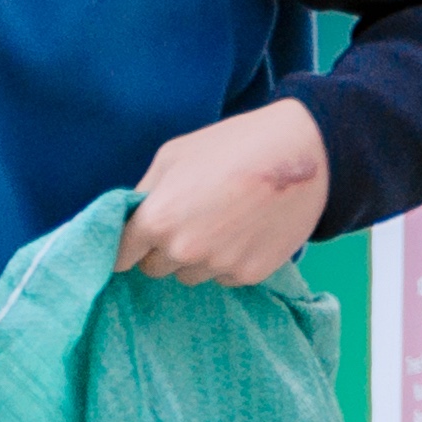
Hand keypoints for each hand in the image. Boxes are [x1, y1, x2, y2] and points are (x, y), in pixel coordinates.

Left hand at [120, 98, 335, 286]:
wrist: (302, 154)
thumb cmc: (231, 145)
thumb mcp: (174, 155)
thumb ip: (145, 193)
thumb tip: (131, 220)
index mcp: (158, 219)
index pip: (119, 255)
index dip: (126, 244)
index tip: (136, 237)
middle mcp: (183, 251)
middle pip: (154, 268)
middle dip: (163, 249)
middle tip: (189, 218)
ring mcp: (218, 266)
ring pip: (190, 275)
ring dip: (196, 257)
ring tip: (222, 222)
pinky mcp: (249, 275)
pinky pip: (223, 276)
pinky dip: (228, 260)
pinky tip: (245, 230)